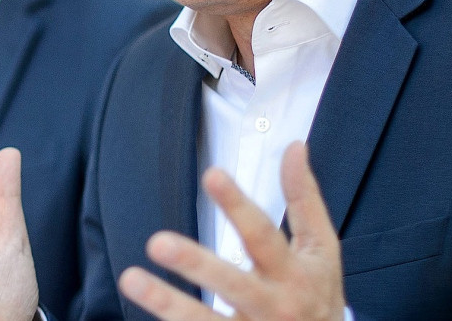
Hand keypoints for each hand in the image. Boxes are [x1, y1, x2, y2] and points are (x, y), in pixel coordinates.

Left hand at [117, 142, 345, 320]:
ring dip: (167, 303)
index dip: (238, 206)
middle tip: (157, 242)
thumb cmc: (319, 294)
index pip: (263, 235)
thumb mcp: (321, 248)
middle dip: (196, 264)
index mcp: (294, 273)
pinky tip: (143, 315)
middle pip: (233, 284)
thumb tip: (293, 147)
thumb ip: (304, 199)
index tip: (212, 175)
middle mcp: (274, 306)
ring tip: (131, 279)